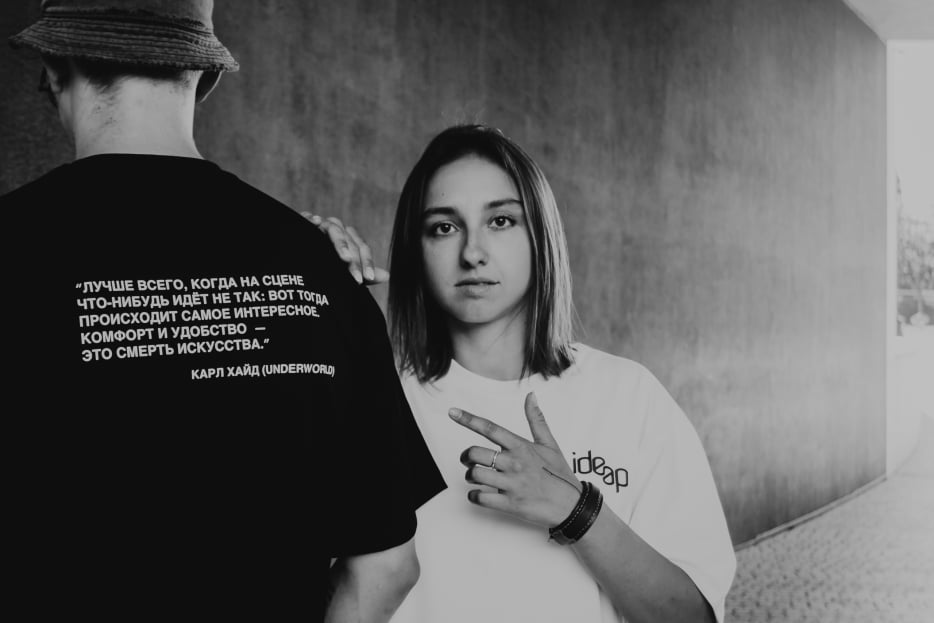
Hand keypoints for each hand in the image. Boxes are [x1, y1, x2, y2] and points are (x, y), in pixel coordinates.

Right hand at [300, 212, 388, 284]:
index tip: (368, 279)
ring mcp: (322, 224)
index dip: (367, 262)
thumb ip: (362, 274)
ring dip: (341, 244)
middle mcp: (338, 230)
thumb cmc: (323, 268)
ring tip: (344, 258)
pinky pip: (310, 218)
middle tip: (356, 279)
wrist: (295, 260)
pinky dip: (312, 220)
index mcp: (350, 240)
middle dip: (355, 261)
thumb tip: (387, 276)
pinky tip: (313, 223)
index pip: (362, 248)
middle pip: (351, 240)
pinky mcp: (304, 222)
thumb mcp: (343, 274)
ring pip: (336, 229)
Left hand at [449, 392, 580, 527]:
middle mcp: (514, 463)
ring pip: (475, 474)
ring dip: (469, 476)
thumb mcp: (550, 444)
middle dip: (465, 457)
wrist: (572, 505)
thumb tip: (531, 396)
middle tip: (468, 461)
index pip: (490, 428)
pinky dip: (474, 496)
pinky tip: (479, 494)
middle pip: (474, 453)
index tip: (452, 412)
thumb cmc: (560, 474)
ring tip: (476, 478)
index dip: (468, 419)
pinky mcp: (510, 504)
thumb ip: (537, 419)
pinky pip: (480, 498)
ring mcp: (511, 484)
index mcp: (521, 446)